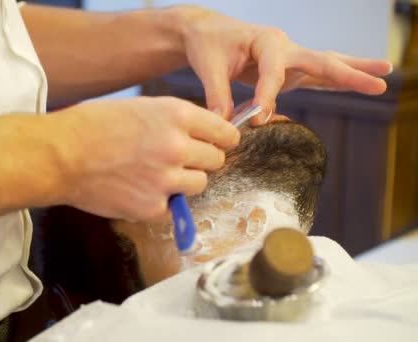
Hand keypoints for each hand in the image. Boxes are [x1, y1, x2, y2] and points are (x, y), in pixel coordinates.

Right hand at [52, 96, 239, 220]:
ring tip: (157, 176)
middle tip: (178, 161)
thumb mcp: (139, 107)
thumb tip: (196, 135)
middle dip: (201, 160)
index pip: (224, 132)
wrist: (60, 155)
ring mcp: (166, 180)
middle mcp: (177, 147)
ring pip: (199, 184)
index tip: (217, 144)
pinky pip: (174, 207)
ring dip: (184, 182)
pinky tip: (138, 190)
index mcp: (175, 115)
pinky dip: (161, 202)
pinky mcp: (152, 207)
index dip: (222, 139)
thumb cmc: (91, 126)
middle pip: (216, 160)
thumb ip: (172, 121)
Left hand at [168, 6, 391, 123]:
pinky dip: (338, 80)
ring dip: (354, 73)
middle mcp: (284, 46)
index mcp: (265, 40)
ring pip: (326, 65)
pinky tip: (358, 84)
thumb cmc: (208, 44)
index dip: (266, 96)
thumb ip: (217, 95)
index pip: (272, 71)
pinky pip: (317, 76)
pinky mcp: (290, 70)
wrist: (206, 32)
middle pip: (320, 60)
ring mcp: (290, 58)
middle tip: (377, 84)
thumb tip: (223, 124)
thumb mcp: (208, 67)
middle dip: (347, 74)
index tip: (257, 118)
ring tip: (384, 77)